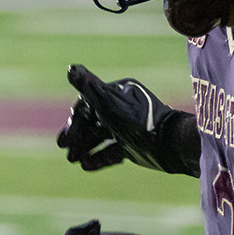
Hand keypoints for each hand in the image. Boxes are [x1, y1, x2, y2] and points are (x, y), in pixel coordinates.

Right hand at [58, 64, 197, 173]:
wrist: (169, 145)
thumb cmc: (137, 121)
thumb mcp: (108, 103)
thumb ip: (88, 86)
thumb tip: (70, 68)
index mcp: (116, 93)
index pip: (88, 105)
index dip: (75, 121)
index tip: (68, 137)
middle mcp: (122, 108)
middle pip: (92, 121)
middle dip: (77, 136)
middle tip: (64, 147)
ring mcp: (128, 128)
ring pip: (100, 137)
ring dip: (84, 148)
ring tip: (73, 160)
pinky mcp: (133, 145)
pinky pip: (112, 151)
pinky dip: (99, 158)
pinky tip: (85, 166)